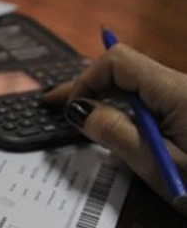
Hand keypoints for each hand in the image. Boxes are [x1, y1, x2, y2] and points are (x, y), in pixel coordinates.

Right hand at [45, 44, 186, 214]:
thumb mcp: (159, 165)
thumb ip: (116, 134)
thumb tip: (80, 110)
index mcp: (178, 92)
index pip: (118, 62)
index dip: (86, 80)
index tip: (69, 110)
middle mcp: (186, 86)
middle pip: (126, 68)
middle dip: (88, 84)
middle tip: (54, 103)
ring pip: (139, 84)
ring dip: (106, 96)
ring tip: (79, 115)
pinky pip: (154, 98)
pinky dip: (128, 107)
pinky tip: (115, 124)